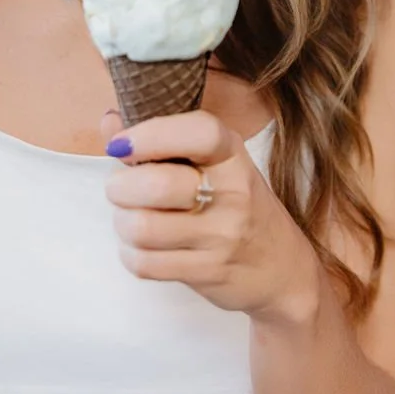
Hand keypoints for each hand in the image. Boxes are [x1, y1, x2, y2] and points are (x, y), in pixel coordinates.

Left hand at [100, 107, 319, 325]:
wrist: (284, 270)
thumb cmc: (237, 204)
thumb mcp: (213, 163)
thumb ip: (161, 139)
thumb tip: (110, 121)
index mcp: (231, 154)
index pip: (199, 132)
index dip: (151, 134)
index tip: (121, 144)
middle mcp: (233, 192)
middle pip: (158, 185)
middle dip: (120, 186)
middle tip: (119, 189)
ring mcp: (223, 236)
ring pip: (144, 227)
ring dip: (122, 222)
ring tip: (130, 218)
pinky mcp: (210, 272)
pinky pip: (146, 264)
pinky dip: (130, 254)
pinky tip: (139, 247)